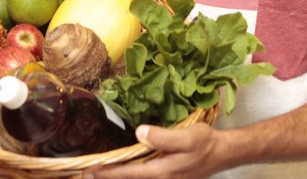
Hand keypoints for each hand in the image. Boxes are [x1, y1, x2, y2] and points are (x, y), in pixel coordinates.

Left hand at [83, 122, 228, 178]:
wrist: (222, 153)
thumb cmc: (204, 143)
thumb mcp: (186, 136)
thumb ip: (162, 137)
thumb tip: (140, 133)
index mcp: (160, 172)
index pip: (127, 173)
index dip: (106, 172)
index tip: (87, 170)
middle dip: (106, 177)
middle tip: (84, 173)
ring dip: (117, 176)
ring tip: (98, 172)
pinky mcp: (166, 177)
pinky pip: (142, 177)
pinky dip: (130, 174)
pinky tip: (123, 169)